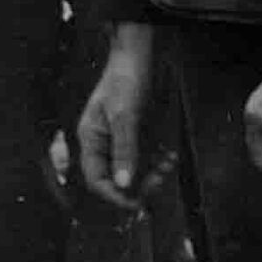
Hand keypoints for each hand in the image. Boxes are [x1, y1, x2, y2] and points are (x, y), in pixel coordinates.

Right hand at [77, 24, 159, 210]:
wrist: (139, 56)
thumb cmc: (125, 81)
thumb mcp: (125, 116)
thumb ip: (125, 151)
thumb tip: (124, 184)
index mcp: (91, 139)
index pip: (97, 179)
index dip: (115, 195)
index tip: (137, 205)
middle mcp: (104, 143)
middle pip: (118, 178)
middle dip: (140, 183)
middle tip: (160, 181)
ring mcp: (121, 140)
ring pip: (136, 170)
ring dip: (153, 172)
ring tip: (168, 164)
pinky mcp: (137, 135)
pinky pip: (147, 157)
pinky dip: (159, 160)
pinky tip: (170, 155)